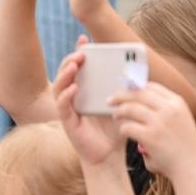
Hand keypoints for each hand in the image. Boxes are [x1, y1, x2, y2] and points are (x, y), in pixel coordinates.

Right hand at [53, 45, 127, 165]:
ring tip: (74, 64)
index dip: (79, 52)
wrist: (111, 154)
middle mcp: (73, 97)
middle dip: (71, 59)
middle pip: (65, 73)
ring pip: (59, 87)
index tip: (84, 40)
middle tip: (81, 52)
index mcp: (85, 90)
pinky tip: (74, 89)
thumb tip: (136, 71)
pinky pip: (62, 106)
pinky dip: (66, 96)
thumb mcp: (122, 104)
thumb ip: (125, 88)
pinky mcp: (67, 122)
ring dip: (65, 74)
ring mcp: (68, 109)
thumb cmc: (115, 129)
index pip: (79, 68)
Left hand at [110, 81, 195, 183]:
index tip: (124, 91)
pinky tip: (123, 132)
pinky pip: (127, 127)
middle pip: (138, 94)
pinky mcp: (150, 137)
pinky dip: (122, 129)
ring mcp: (160, 122)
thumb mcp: (181, 121)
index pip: (151, 87)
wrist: (192, 168)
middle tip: (110, 100)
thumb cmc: (183, 147)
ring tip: (115, 116)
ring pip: (130, 108)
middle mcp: (169, 109)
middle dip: (121, 95)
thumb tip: (138, 101)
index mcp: (178, 103)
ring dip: (119, 112)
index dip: (135, 88)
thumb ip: (165, 110)